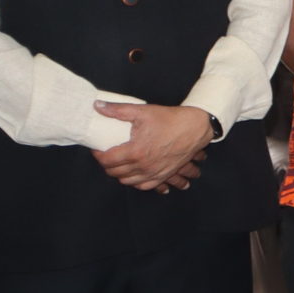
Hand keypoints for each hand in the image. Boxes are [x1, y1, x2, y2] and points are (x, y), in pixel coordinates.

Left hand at [93, 102, 210, 191]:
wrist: (196, 127)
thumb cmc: (170, 119)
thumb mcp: (143, 111)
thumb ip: (118, 110)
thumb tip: (98, 106)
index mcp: (135, 151)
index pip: (107, 160)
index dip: (98, 155)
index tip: (97, 148)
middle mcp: (143, 166)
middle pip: (115, 172)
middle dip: (107, 164)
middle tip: (107, 154)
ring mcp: (154, 173)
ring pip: (128, 181)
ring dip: (120, 174)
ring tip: (119, 164)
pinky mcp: (164, 175)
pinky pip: (145, 186)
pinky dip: (136, 182)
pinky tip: (134, 176)